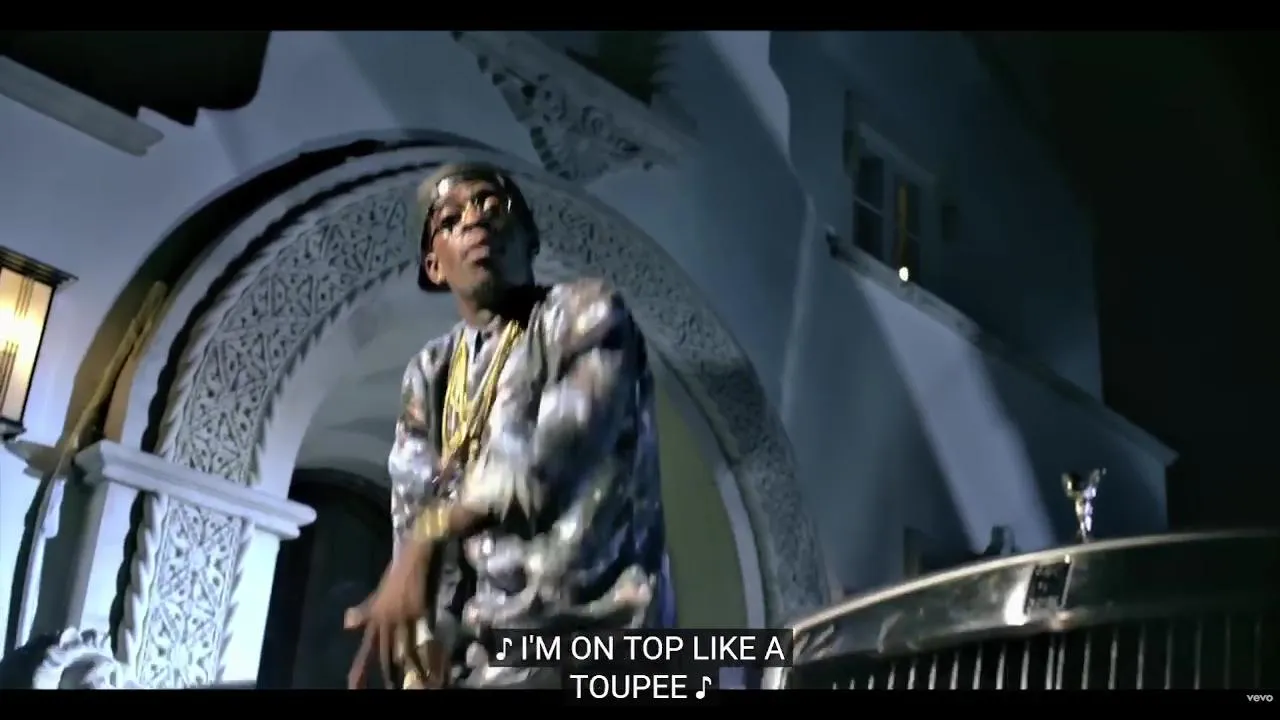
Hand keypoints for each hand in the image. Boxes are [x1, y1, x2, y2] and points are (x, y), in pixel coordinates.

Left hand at [344, 538, 433, 688]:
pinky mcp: (417, 610)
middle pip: (378, 650)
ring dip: (400, 667)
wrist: (413, 555)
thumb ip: (365, 612)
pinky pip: (419, 635)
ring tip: (403, 684)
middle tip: (361, 688)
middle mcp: (384, 617)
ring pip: (398, 647)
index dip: (359, 667)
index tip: (352, 684)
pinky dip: (422, 652)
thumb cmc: (396, 574)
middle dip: (374, 671)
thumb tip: (347, 625)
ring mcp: (401, 614)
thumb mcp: (378, 595)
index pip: (365, 647)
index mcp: (374, 615)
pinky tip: (426, 666)